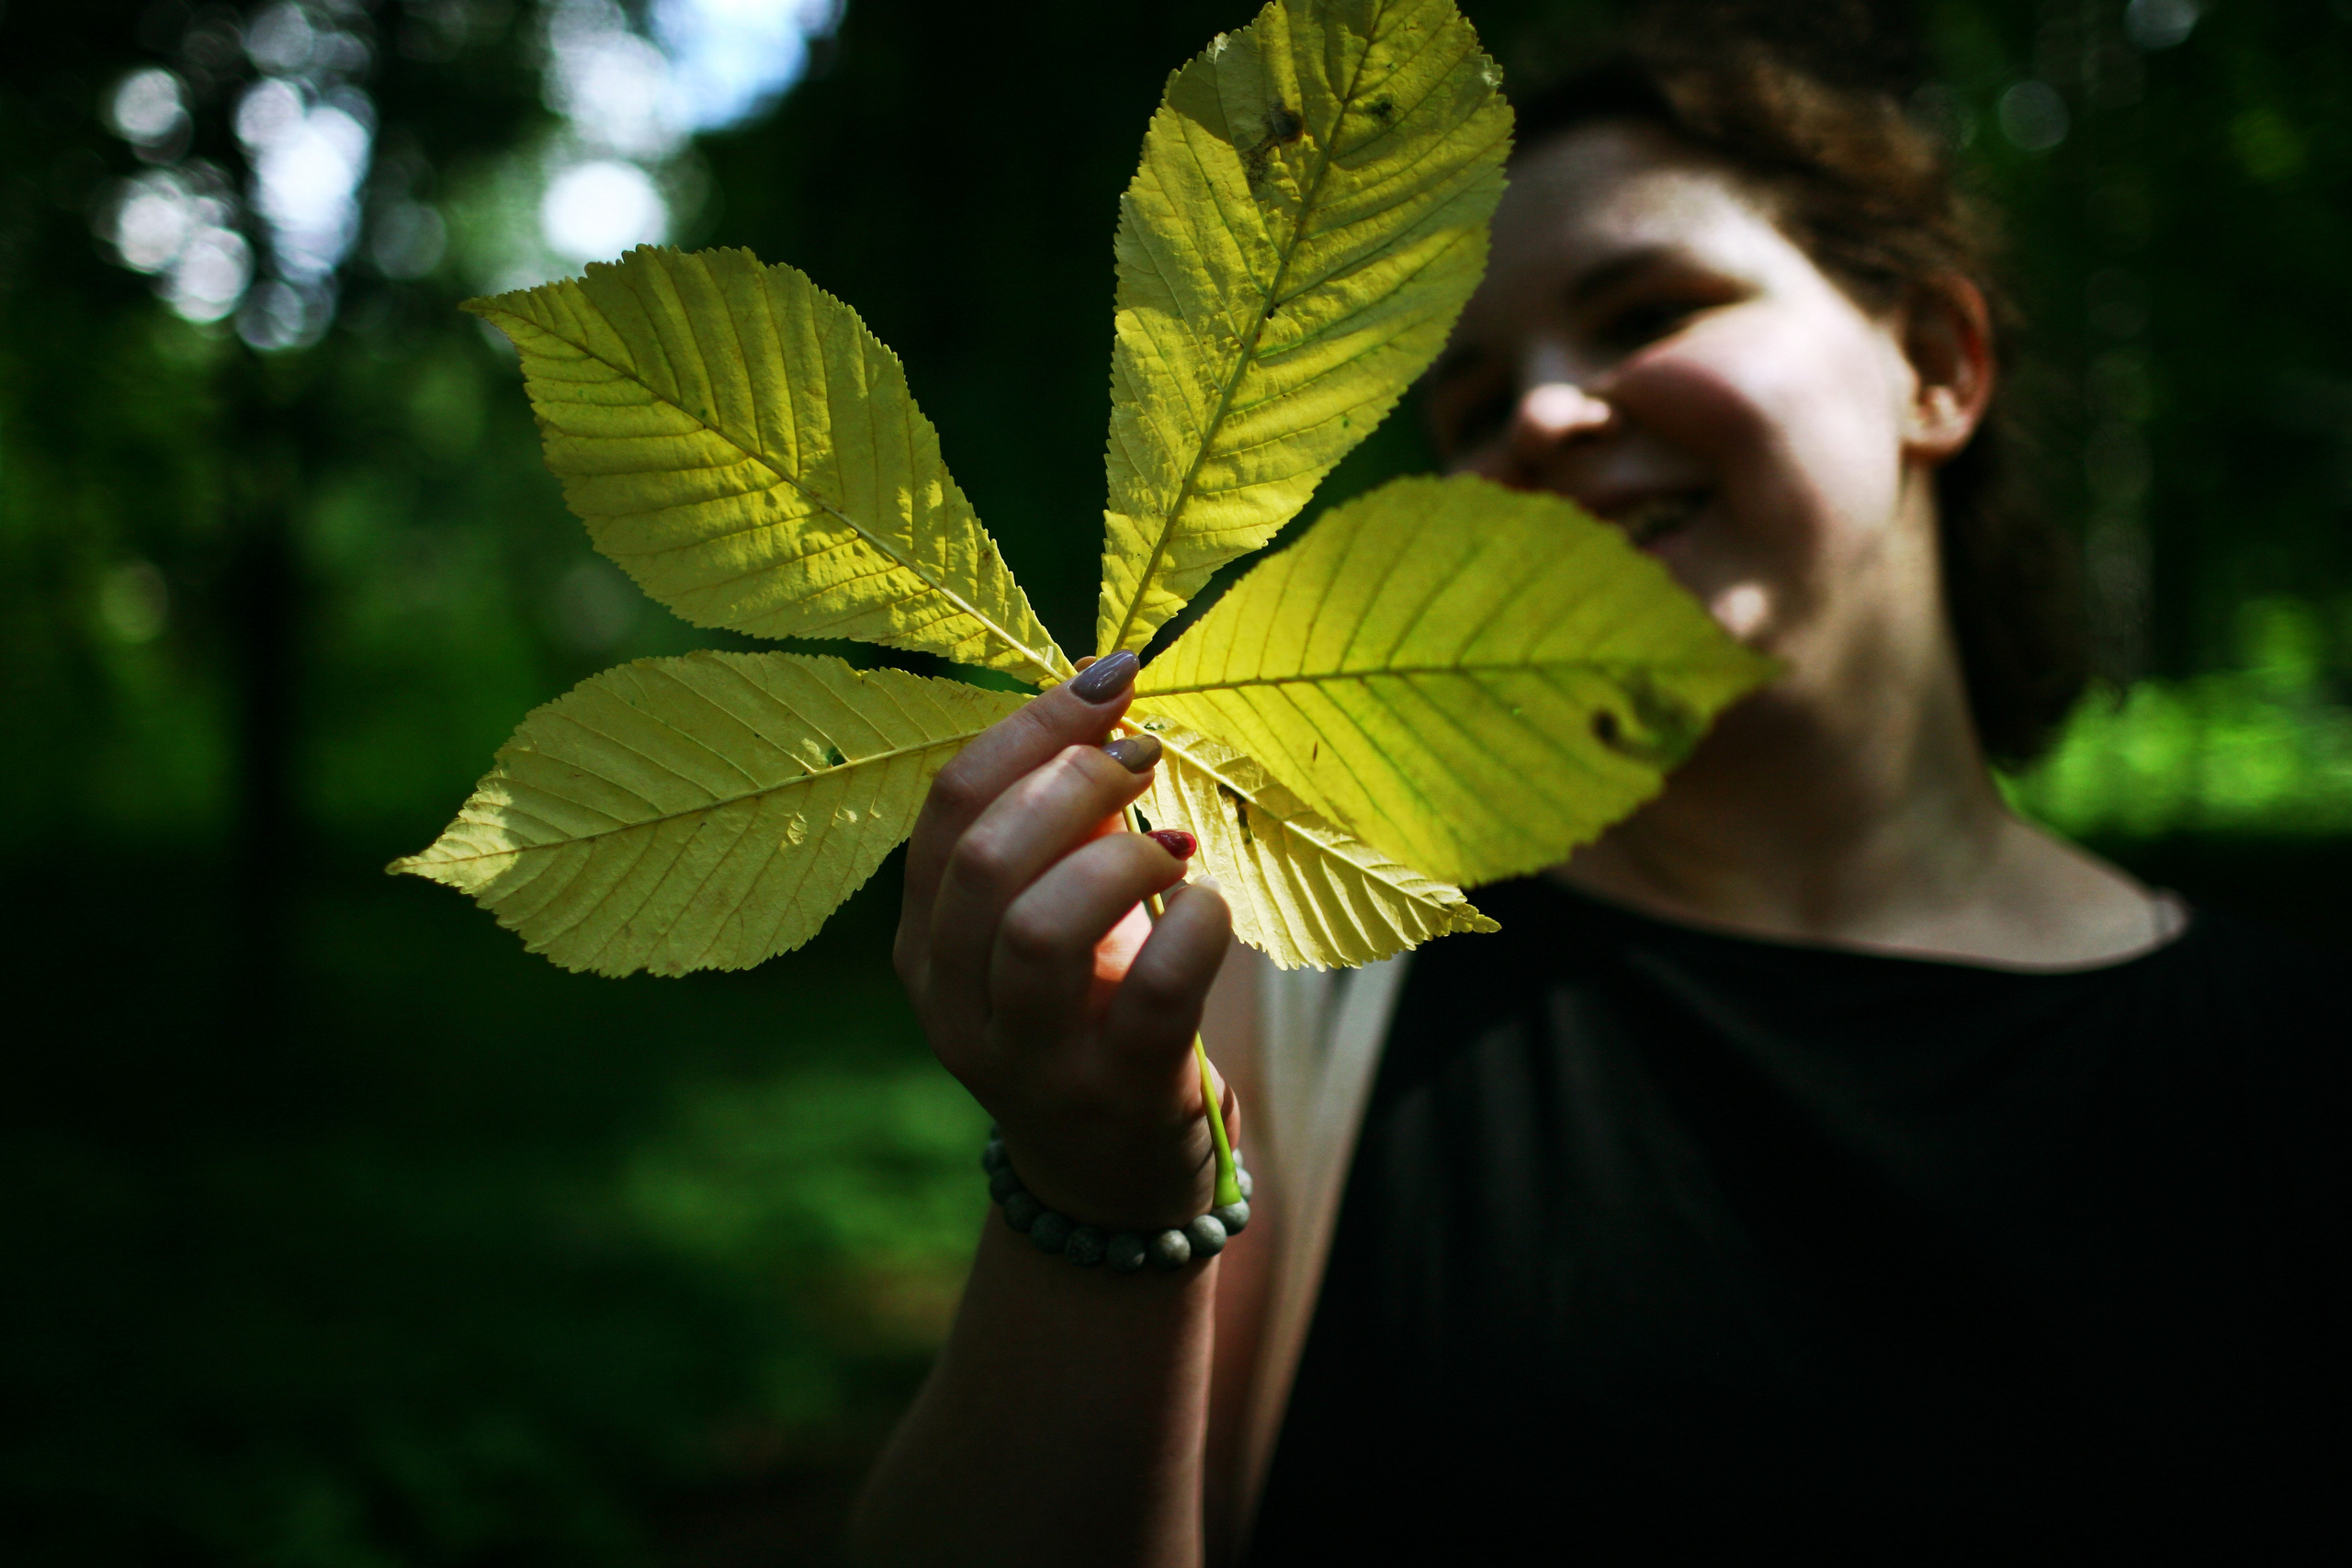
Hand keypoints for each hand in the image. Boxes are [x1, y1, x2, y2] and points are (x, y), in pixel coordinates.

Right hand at [895, 652, 1235, 1230]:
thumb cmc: (1090, 1014)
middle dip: (1076, 781)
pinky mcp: (1116, 1098)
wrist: (1112, 1175)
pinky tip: (1206, 906)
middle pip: (984, 858)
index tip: (1113, 679)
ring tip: (1172, 849)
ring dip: (1123, 859)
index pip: (946, 806)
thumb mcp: (1050, 920)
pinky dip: (1194, 926)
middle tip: (1145, 759)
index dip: (1032, 725)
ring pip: (1041, 929)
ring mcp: (1030, 1063)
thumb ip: (1059, 830)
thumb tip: (1109, 703)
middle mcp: (954, 1005)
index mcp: (923, 944)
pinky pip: (1154, 994)